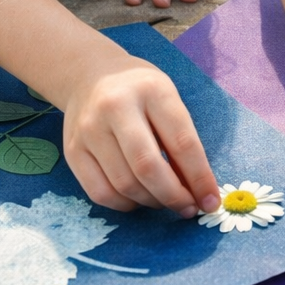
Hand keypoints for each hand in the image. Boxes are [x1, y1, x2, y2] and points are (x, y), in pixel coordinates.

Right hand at [59, 57, 220, 216]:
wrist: (90, 76)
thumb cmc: (140, 91)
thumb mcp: (167, 99)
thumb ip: (180, 139)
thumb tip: (196, 189)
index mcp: (152, 90)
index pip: (181, 142)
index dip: (199, 177)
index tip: (211, 201)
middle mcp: (116, 108)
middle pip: (148, 167)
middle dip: (174, 196)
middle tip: (189, 208)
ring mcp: (90, 130)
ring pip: (124, 184)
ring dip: (152, 202)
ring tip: (166, 201)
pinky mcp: (72, 151)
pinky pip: (100, 192)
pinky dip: (125, 204)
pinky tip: (138, 199)